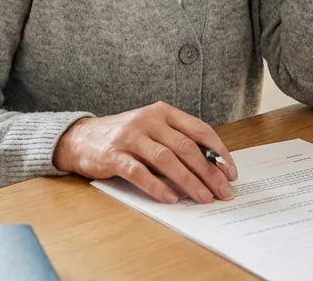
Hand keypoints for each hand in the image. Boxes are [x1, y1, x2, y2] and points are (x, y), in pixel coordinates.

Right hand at [53, 101, 237, 204]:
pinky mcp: (113, 156)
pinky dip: (157, 186)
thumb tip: (211, 169)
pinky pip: (139, 172)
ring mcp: (130, 137)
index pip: (198, 130)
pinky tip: (171, 199)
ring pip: (166, 160)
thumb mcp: (152, 130)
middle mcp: (148, 121)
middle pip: (185, 147)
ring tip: (203, 198)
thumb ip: (176, 142)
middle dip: (208, 172)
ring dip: (188, 181)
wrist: (81, 138)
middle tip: (222, 192)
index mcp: (162, 112)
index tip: (231, 172)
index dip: (218, 151)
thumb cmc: (124, 137)